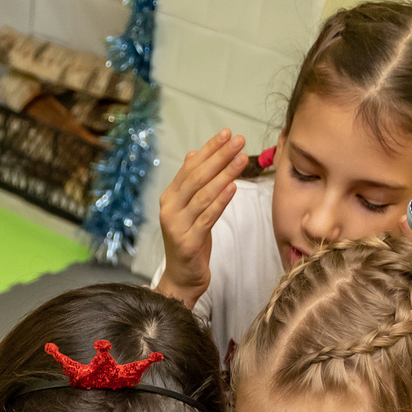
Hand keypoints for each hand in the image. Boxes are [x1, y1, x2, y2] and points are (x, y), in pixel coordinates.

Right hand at [157, 128, 250, 306]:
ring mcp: (176, 226)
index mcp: (169, 197)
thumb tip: (193, 154)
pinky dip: (220, 201)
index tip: (227, 133)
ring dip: (224, 175)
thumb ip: (191, 184)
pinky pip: (207, 218)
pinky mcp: (187, 242)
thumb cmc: (190, 241)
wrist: (182, 277)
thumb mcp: (190, 210)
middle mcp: (169, 209)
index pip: (190, 166)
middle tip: (239, 141)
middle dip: (219, 157)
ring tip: (242, 159)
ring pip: (203, 195)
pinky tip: (233, 188)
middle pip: (197, 177)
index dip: (209, 149)